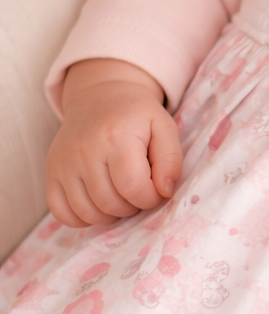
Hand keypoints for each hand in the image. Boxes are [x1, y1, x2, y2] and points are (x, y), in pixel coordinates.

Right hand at [45, 58, 181, 226]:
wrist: (100, 95)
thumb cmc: (136, 115)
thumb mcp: (163, 127)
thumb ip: (171, 161)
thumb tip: (165, 191)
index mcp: (115, 137)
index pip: (133, 187)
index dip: (150, 198)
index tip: (154, 188)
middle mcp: (84, 150)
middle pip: (110, 204)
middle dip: (132, 207)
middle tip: (137, 190)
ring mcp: (64, 163)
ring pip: (88, 213)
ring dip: (110, 215)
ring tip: (120, 196)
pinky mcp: (51, 172)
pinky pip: (62, 212)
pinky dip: (82, 218)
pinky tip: (97, 204)